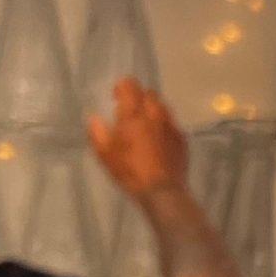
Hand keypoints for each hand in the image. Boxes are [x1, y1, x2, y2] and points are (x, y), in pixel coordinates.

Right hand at [87, 78, 191, 203]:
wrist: (162, 191)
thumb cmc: (129, 171)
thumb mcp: (104, 154)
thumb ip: (97, 131)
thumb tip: (94, 117)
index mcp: (133, 114)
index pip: (130, 86)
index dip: (122, 87)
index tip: (116, 97)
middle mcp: (155, 114)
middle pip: (149, 93)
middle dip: (138, 97)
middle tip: (129, 111)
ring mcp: (171, 126)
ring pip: (163, 106)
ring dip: (152, 109)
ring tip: (144, 124)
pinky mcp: (182, 138)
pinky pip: (172, 123)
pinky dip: (163, 125)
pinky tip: (158, 138)